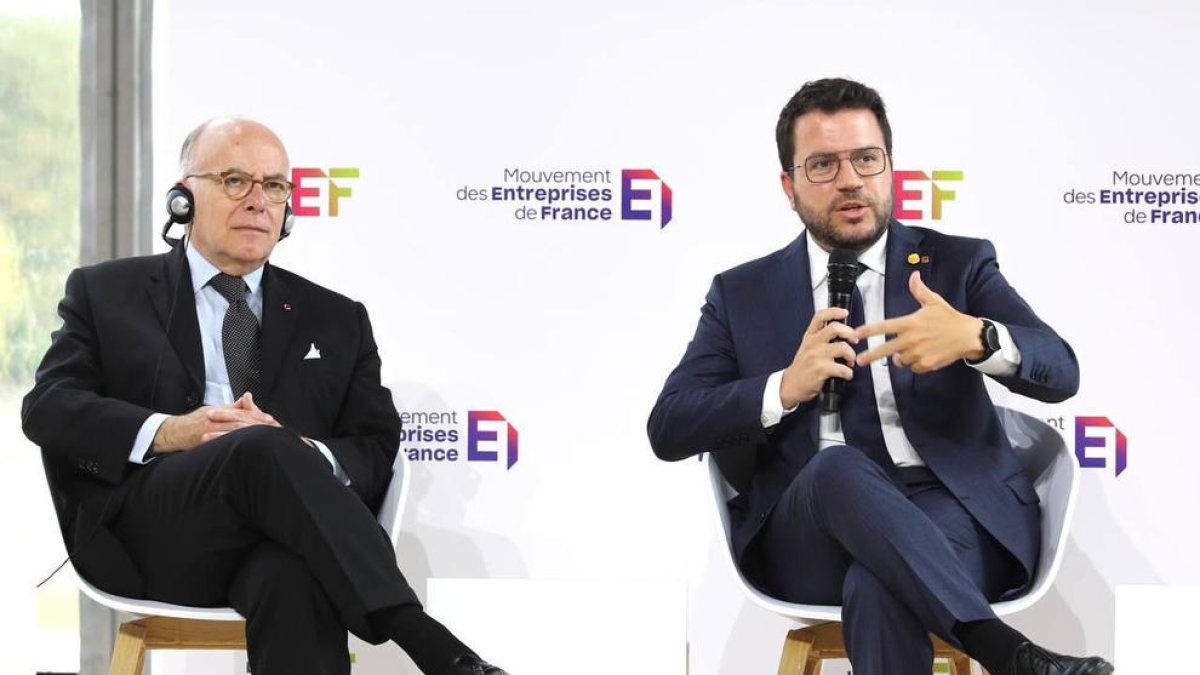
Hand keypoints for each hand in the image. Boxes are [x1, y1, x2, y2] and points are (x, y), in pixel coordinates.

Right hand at [152, 393, 280, 452]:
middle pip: (239, 421)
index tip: (269, 419)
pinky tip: (245, 446)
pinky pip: (221, 443)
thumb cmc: (194, 421)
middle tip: (272, 427)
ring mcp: (208, 431)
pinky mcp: (204, 442)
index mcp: (218, 411)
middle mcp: (214, 420)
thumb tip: (246, 399)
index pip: (240, 412)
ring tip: (263, 437)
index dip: (256, 415)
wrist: (173, 432)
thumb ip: (231, 407)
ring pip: (232, 431)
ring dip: (249, 433)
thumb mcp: (212, 410)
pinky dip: (234, 444)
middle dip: (257, 424)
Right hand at [780, 306, 859, 408]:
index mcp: (810, 336)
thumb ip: (821, 338)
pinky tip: (846, 375)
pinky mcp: (820, 370)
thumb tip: (843, 333)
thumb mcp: (807, 348)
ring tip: (850, 362)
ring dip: (851, 356)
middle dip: (850, 333)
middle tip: (854, 340)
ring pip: (843, 347)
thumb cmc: (802, 367)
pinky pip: (843, 368)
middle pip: (835, 328)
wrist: (790, 385)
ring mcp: (816, 356)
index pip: (820, 316)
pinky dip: (849, 373)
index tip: (844, 313)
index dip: (834, 311)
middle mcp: (812, 344)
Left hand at [854, 271, 983, 372]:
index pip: (883, 327)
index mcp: (910, 323)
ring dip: (901, 358)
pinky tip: (923, 356)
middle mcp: (911, 339)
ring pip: (900, 360)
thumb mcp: (934, 302)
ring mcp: (918, 353)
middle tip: (858, 360)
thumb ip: (920, 290)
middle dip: (869, 356)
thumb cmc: (950, 318)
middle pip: (884, 350)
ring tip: (910, 350)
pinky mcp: (926, 364)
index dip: (868, 330)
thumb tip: (914, 275)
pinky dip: (914, 364)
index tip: (856, 334)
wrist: (969, 336)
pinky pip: (913, 368)